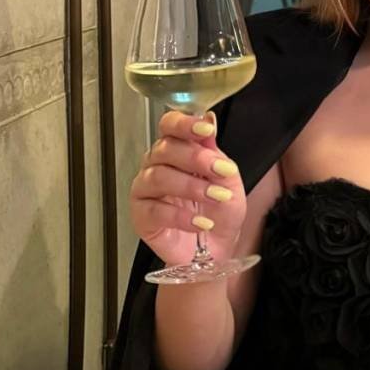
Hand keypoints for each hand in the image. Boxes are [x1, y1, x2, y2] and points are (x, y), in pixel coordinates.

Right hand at [129, 110, 246, 266]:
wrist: (216, 248)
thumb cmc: (220, 211)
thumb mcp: (228, 179)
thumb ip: (215, 152)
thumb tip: (208, 121)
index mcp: (177, 150)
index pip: (170, 125)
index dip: (184, 124)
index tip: (204, 130)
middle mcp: (156, 165)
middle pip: (164, 149)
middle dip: (195, 158)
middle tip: (220, 170)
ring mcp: (145, 190)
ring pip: (158, 177)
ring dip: (191, 186)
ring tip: (215, 197)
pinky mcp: (141, 216)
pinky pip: (155, 210)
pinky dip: (181, 216)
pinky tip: (200, 222)